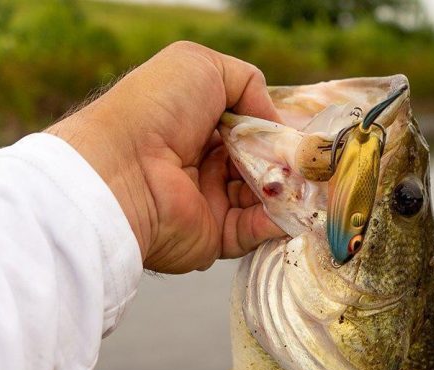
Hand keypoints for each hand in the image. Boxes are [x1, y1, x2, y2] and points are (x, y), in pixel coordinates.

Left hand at [47, 41, 284, 271]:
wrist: (124, 170)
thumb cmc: (154, 110)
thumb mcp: (202, 66)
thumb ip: (247, 82)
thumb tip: (276, 121)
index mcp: (200, 125)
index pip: (251, 130)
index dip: (277, 132)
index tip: (302, 134)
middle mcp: (206, 165)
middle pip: (262, 166)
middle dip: (287, 163)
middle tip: (309, 161)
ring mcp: (211, 203)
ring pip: (264, 199)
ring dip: (286, 191)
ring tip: (302, 183)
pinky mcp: (215, 237)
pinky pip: (255, 231)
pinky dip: (275, 221)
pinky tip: (289, 206)